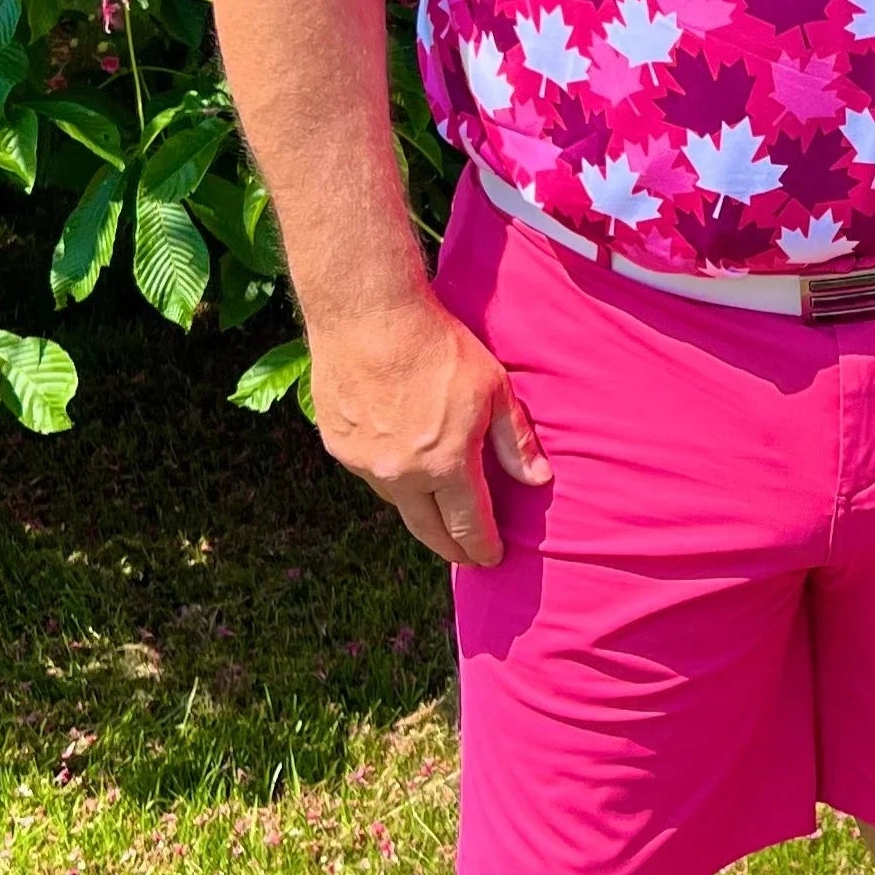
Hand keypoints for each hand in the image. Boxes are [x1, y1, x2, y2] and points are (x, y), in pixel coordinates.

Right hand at [307, 285, 548, 567]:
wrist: (368, 315)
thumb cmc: (438, 345)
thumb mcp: (494, 389)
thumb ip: (514, 440)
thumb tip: (536, 480)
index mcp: (446, 464)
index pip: (468, 524)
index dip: (482, 547)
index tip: (491, 559)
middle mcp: (402, 474)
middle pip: (429, 529)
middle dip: (451, 548)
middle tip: (464, 557)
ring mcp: (364, 462)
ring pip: (397, 501)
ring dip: (419, 511)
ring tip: (435, 512)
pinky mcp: (338, 444)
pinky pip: (369, 474)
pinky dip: (389, 478)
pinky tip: (400, 469)